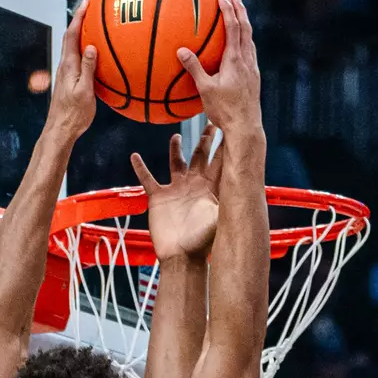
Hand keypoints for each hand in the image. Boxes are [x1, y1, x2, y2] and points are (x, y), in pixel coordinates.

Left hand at [45, 0, 96, 141]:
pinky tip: (93, 52)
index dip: (78, 17)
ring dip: (80, 33)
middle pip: (70, 37)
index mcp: (69, 66)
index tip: (86, 2)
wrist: (61, 130)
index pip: (72, 35)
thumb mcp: (85, 92)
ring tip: (93, 24)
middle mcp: (65, 66)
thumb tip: (92, 47)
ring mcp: (66, 73)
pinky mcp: (68, 80)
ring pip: (72, 47)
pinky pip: (77, 58)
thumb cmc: (74, 115)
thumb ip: (89, 69)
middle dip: (79, 20)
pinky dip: (84, 49)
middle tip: (89, 7)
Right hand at [131, 124, 222, 262]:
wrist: (181, 256)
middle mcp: (194, 185)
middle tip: (212, 121)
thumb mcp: (218, 216)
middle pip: (200, 156)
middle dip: (206, 140)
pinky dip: (141, 167)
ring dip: (175, 149)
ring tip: (176, 135)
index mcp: (210, 188)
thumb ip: (227, 196)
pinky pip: (148, 178)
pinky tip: (135, 156)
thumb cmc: (201, 241)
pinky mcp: (159, 197)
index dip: (225, 144)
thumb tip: (242, 179)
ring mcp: (176, 190)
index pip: (220, 161)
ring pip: (176, 163)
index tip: (231, 125)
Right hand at [178, 0, 260, 135]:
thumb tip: (181, 51)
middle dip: (241, 11)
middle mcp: (247, 61)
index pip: (233, 27)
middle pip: (246, 29)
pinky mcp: (254, 81)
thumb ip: (194, 69)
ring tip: (240, 20)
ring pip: (250, 42)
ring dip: (245, 27)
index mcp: (235, 59)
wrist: (246, 128)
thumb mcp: (206, 90)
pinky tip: (241, 51)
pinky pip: (250, 56)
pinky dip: (245, 45)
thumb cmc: (225, 111)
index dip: (228, 9)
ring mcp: (253, 71)